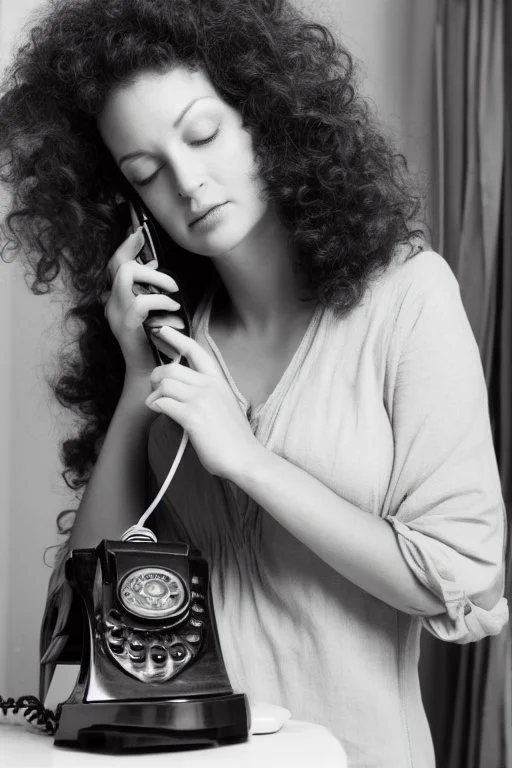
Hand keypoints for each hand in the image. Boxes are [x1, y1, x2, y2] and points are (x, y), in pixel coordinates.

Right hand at [102, 228, 184, 377]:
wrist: (147, 373)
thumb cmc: (154, 342)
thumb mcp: (152, 311)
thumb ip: (148, 289)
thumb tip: (152, 263)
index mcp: (116, 299)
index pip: (115, 264)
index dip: (127, 245)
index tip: (140, 231)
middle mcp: (111, 303)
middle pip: (118, 265)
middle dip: (143, 260)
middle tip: (166, 273)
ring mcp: (116, 314)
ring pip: (126, 275)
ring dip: (154, 278)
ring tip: (173, 290)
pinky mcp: (125, 326)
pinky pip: (142, 302)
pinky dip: (161, 301)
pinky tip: (173, 309)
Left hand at [145, 326, 263, 480]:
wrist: (245, 458)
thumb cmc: (233, 437)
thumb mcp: (224, 405)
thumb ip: (207, 393)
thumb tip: (182, 391)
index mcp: (218, 381)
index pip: (196, 351)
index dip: (177, 338)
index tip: (163, 330)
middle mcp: (210, 386)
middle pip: (171, 368)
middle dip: (156, 376)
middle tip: (154, 388)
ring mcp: (201, 400)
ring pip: (164, 383)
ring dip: (153, 394)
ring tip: (155, 404)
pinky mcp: (192, 417)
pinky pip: (163, 402)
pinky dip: (156, 406)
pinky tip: (160, 412)